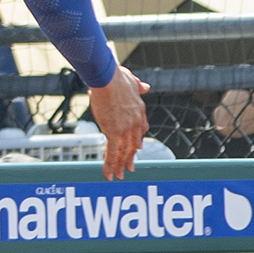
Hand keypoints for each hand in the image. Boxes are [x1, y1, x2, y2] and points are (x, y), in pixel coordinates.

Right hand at [88, 64, 148, 179]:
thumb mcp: (131, 80)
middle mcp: (135, 121)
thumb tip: (146, 87)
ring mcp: (125, 128)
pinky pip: (112, 152)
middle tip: (130, 168)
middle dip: (130, 157)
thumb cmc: (115, 76)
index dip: (138, 140)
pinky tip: (108, 174)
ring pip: (123, 151)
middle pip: (134, 144)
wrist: (107, 77)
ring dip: (120, 165)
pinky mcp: (113, 132)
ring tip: (119, 176)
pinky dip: (110, 165)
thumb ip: (138, 86)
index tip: (136, 148)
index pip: (141, 130)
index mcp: (139, 110)